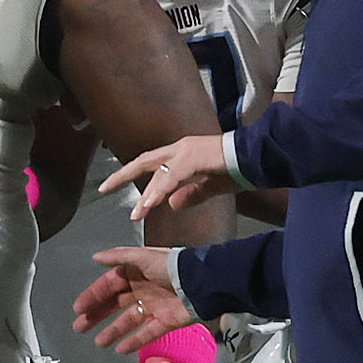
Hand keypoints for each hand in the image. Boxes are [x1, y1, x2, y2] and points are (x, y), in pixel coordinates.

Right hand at [73, 245, 194, 348]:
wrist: (201, 282)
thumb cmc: (173, 266)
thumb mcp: (143, 256)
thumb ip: (118, 256)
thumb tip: (96, 257)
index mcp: (136, 272)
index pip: (108, 285)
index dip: (93, 296)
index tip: (79, 308)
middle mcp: (143, 289)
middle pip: (115, 305)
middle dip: (97, 316)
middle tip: (81, 326)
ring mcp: (154, 306)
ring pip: (128, 321)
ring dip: (113, 331)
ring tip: (99, 342)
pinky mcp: (166, 321)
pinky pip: (146, 333)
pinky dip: (134, 341)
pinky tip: (120, 349)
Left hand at [103, 132, 236, 218]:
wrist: (259, 157)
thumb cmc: (239, 169)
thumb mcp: (211, 187)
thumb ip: (191, 194)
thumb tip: (171, 205)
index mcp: (183, 153)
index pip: (151, 163)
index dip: (132, 173)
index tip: (113, 185)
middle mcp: (181, 148)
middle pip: (144, 161)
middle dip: (123, 175)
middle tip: (103, 188)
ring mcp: (187, 151)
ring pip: (158, 173)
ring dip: (146, 195)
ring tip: (136, 214)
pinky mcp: (195, 158)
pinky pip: (172, 177)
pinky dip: (159, 191)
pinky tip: (151, 204)